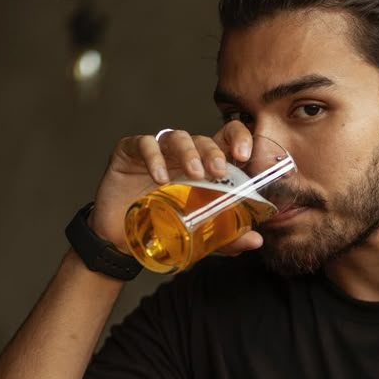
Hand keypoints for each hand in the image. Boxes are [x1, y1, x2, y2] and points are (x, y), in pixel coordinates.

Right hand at [90, 121, 259, 254]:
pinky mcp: (130, 152)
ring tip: (195, 174)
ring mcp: (157, 151)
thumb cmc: (163, 228)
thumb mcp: (201, 235)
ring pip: (177, 137)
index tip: (245, 155)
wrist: (122, 241)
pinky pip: (144, 144)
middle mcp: (182, 155)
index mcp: (204, 166)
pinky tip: (160, 177)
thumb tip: (255, 240)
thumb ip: (228, 237)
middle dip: (214, 152)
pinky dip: (154, 157)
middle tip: (219, 171)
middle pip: (203, 140)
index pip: (225, 139)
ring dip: (189, 153)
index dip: (238, 138)